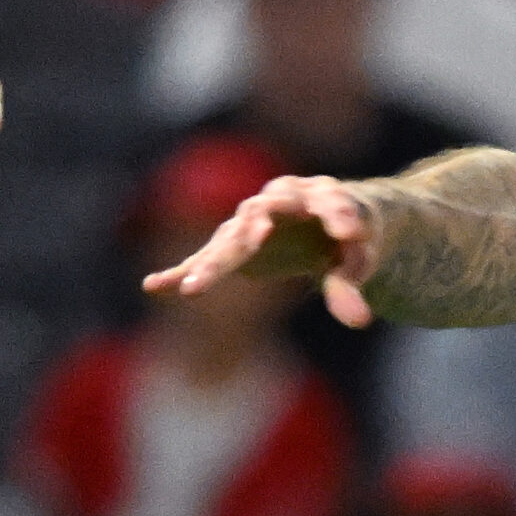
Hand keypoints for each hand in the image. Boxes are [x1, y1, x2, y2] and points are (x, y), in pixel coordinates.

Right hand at [141, 174, 382, 327]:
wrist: (332, 222)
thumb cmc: (352, 236)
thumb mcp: (360, 258)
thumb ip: (352, 284)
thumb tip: (360, 321)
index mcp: (321, 194)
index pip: (329, 200)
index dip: (338, 214)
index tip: (349, 234)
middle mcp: (281, 199)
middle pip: (264, 213)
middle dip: (257, 228)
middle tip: (258, 239)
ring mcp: (253, 220)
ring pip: (230, 238)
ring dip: (215, 261)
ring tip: (195, 287)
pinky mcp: (235, 243)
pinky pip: (205, 258)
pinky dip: (181, 272)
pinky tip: (155, 287)